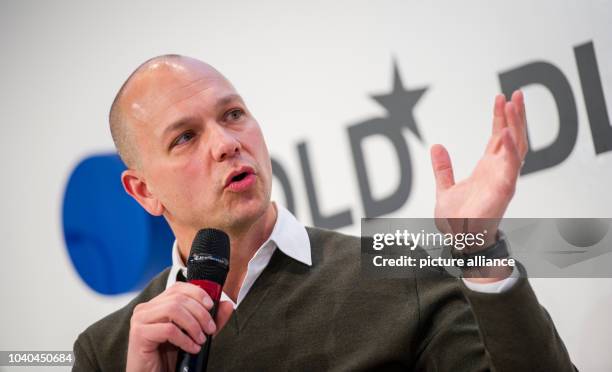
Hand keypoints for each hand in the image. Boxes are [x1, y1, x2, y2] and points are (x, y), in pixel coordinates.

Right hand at [126, 281, 233, 371]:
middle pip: (179, 298)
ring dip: (193, 325)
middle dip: (200, 313)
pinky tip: (192, 348)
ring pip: (173, 310)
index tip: (211, 306)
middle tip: (210, 329)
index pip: (178, 287)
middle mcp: (146, 308)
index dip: (197, 293)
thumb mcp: (196, 335)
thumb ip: (211, 320)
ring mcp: (140, 320)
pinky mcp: (139, 334)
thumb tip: (228, 304)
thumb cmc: (170, 356)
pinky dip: (185, 339)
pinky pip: (168, 330)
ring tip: (201, 340)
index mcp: (157, 305)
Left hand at [430, 91, 527, 248]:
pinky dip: (512, 148)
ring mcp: (504, 178)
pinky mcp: (504, 188)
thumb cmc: (457, 220)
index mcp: (487, 168)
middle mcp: (499, 171)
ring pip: (517, 146)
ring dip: (517, 124)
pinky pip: (512, 165)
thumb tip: (436, 147)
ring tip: (515, 104)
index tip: (500, 98)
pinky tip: (508, 131)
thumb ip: (442, 168)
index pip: (498, 137)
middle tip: (516, 94)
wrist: (458, 240)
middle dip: (515, 115)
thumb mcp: (444, 188)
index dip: (500, 117)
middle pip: (512, 137)